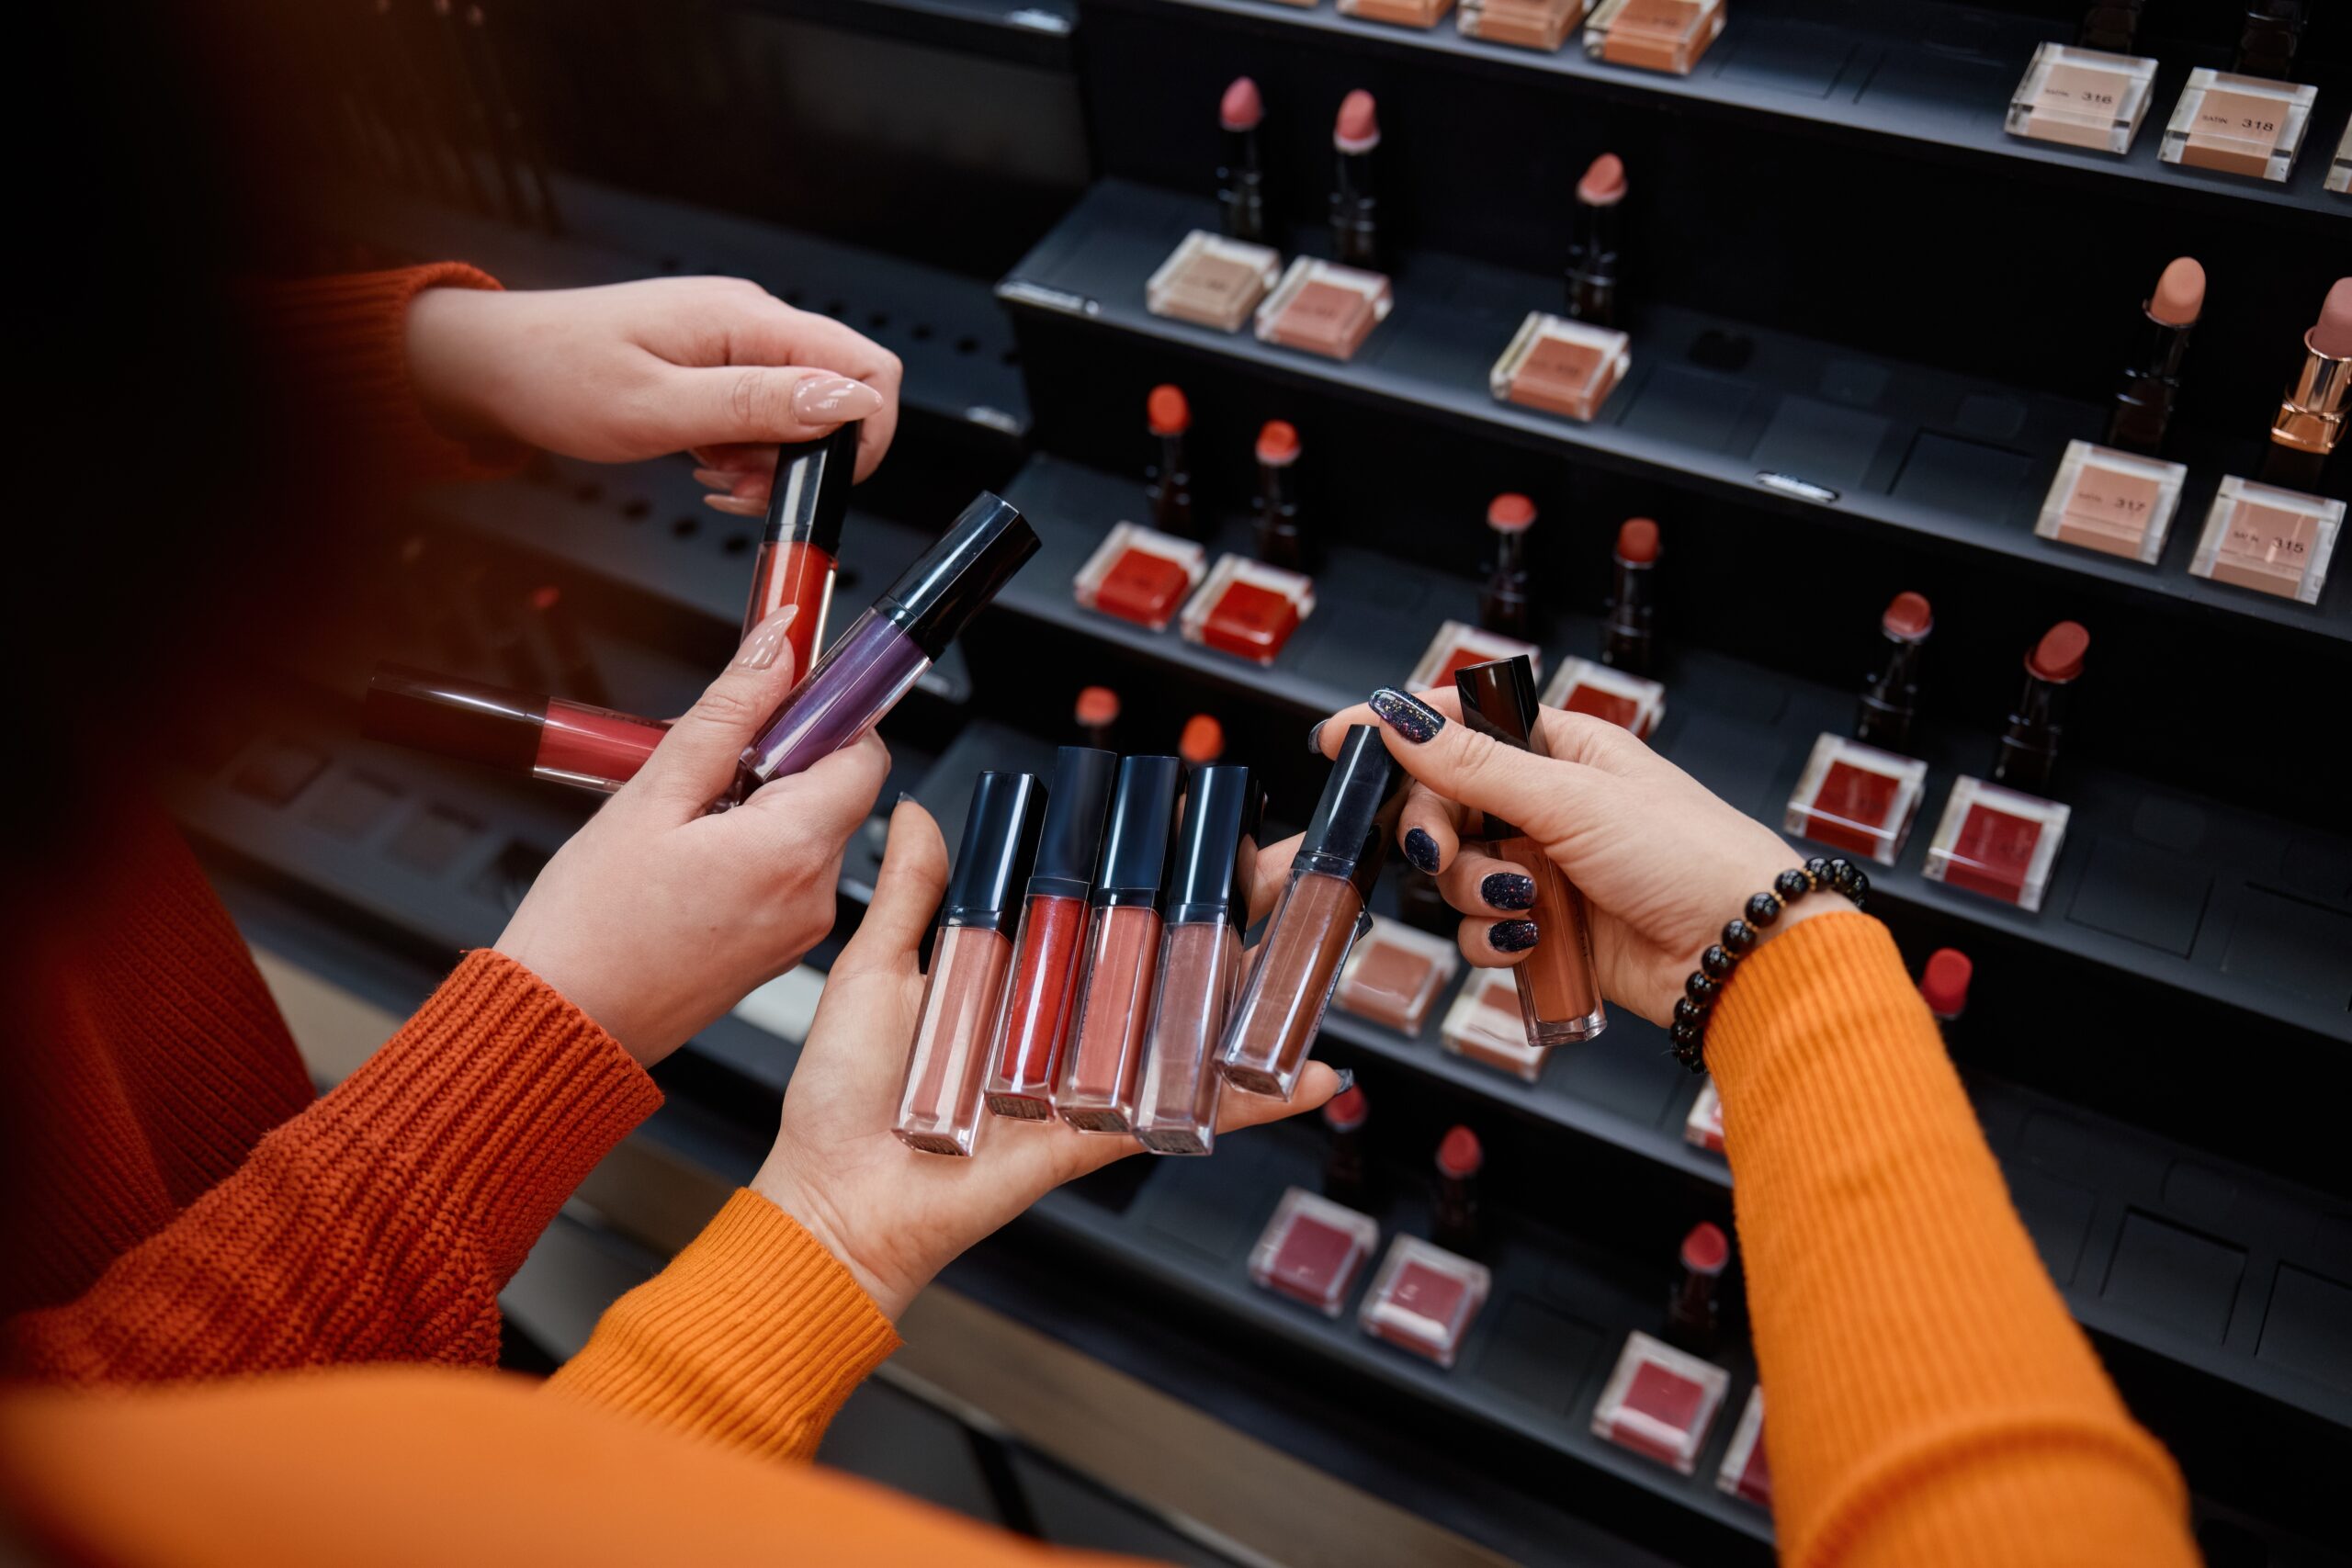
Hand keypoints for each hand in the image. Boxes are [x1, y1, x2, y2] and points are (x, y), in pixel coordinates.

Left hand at [404, 277, 901, 485]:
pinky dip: (749, 454)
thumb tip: (848, 403)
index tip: (819, 481)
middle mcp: (752, 322)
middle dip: (810, 460)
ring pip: (806, 414)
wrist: (493, 365)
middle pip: (841, 395)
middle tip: (747, 488)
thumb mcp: (659, 407)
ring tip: (716, 477)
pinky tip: (707, 464)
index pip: (867, 367)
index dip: (865, 434)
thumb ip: (759, 406)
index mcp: (748, 320)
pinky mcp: (718, 365)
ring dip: (774, 463)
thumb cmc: (555, 375)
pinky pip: (767, 415)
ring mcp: (736, 343)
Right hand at [493, 608, 886, 1064]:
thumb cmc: (591, 926)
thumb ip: (727, 712)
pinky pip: (784, 875)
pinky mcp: (776, 950)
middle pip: (833, 791)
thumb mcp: (653, 793)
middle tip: (699, 766)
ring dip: (756, 806)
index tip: (775, 702)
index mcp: (795, 850)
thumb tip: (779, 647)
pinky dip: (748, 850)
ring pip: (806, 832)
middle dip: (776, 761)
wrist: (562, 1022)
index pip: (864, 753)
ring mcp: (799, 930)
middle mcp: (814, 896)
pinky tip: (686, 861)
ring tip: (681, 823)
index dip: (823, 716)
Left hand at [753, 802, 1341, 1320]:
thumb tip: (917, 814)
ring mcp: (1093, 1078)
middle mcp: (1067, 1022)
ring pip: (1193, 1025)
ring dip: (1262, 988)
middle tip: (1292, 864)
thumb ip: (912, 896)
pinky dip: (1256, 1102)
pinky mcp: (1101, 1134)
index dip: (1154, 862)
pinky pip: (1189, 1113)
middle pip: (1167, 954)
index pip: (1103, 904)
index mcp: (1023, 974)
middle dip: (1236, 908)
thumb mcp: (877, 973)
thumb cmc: (845, 1097)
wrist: (836, 1198)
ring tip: (1323, 943)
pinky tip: (1315, 1076)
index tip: (1202, 814)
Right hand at [1313, 689, 1830, 1026]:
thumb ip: (1474, 766)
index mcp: (1560, 747)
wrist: (1743, 956)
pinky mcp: (1546, 929)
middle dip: (1433, 832)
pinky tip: (1533, 941)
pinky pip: (1480, 930)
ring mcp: (1544, 867)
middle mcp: (1547, 803)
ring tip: (1524, 903)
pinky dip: (1494, 939)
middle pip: (1442, 804)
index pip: (1459, 722)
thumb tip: (1398, 717)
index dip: (1398, 731)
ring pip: (1455, 872)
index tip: (1339, 740)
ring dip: (1474, 891)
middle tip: (1436, 852)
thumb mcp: (1573, 799)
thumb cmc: (1688, 856)